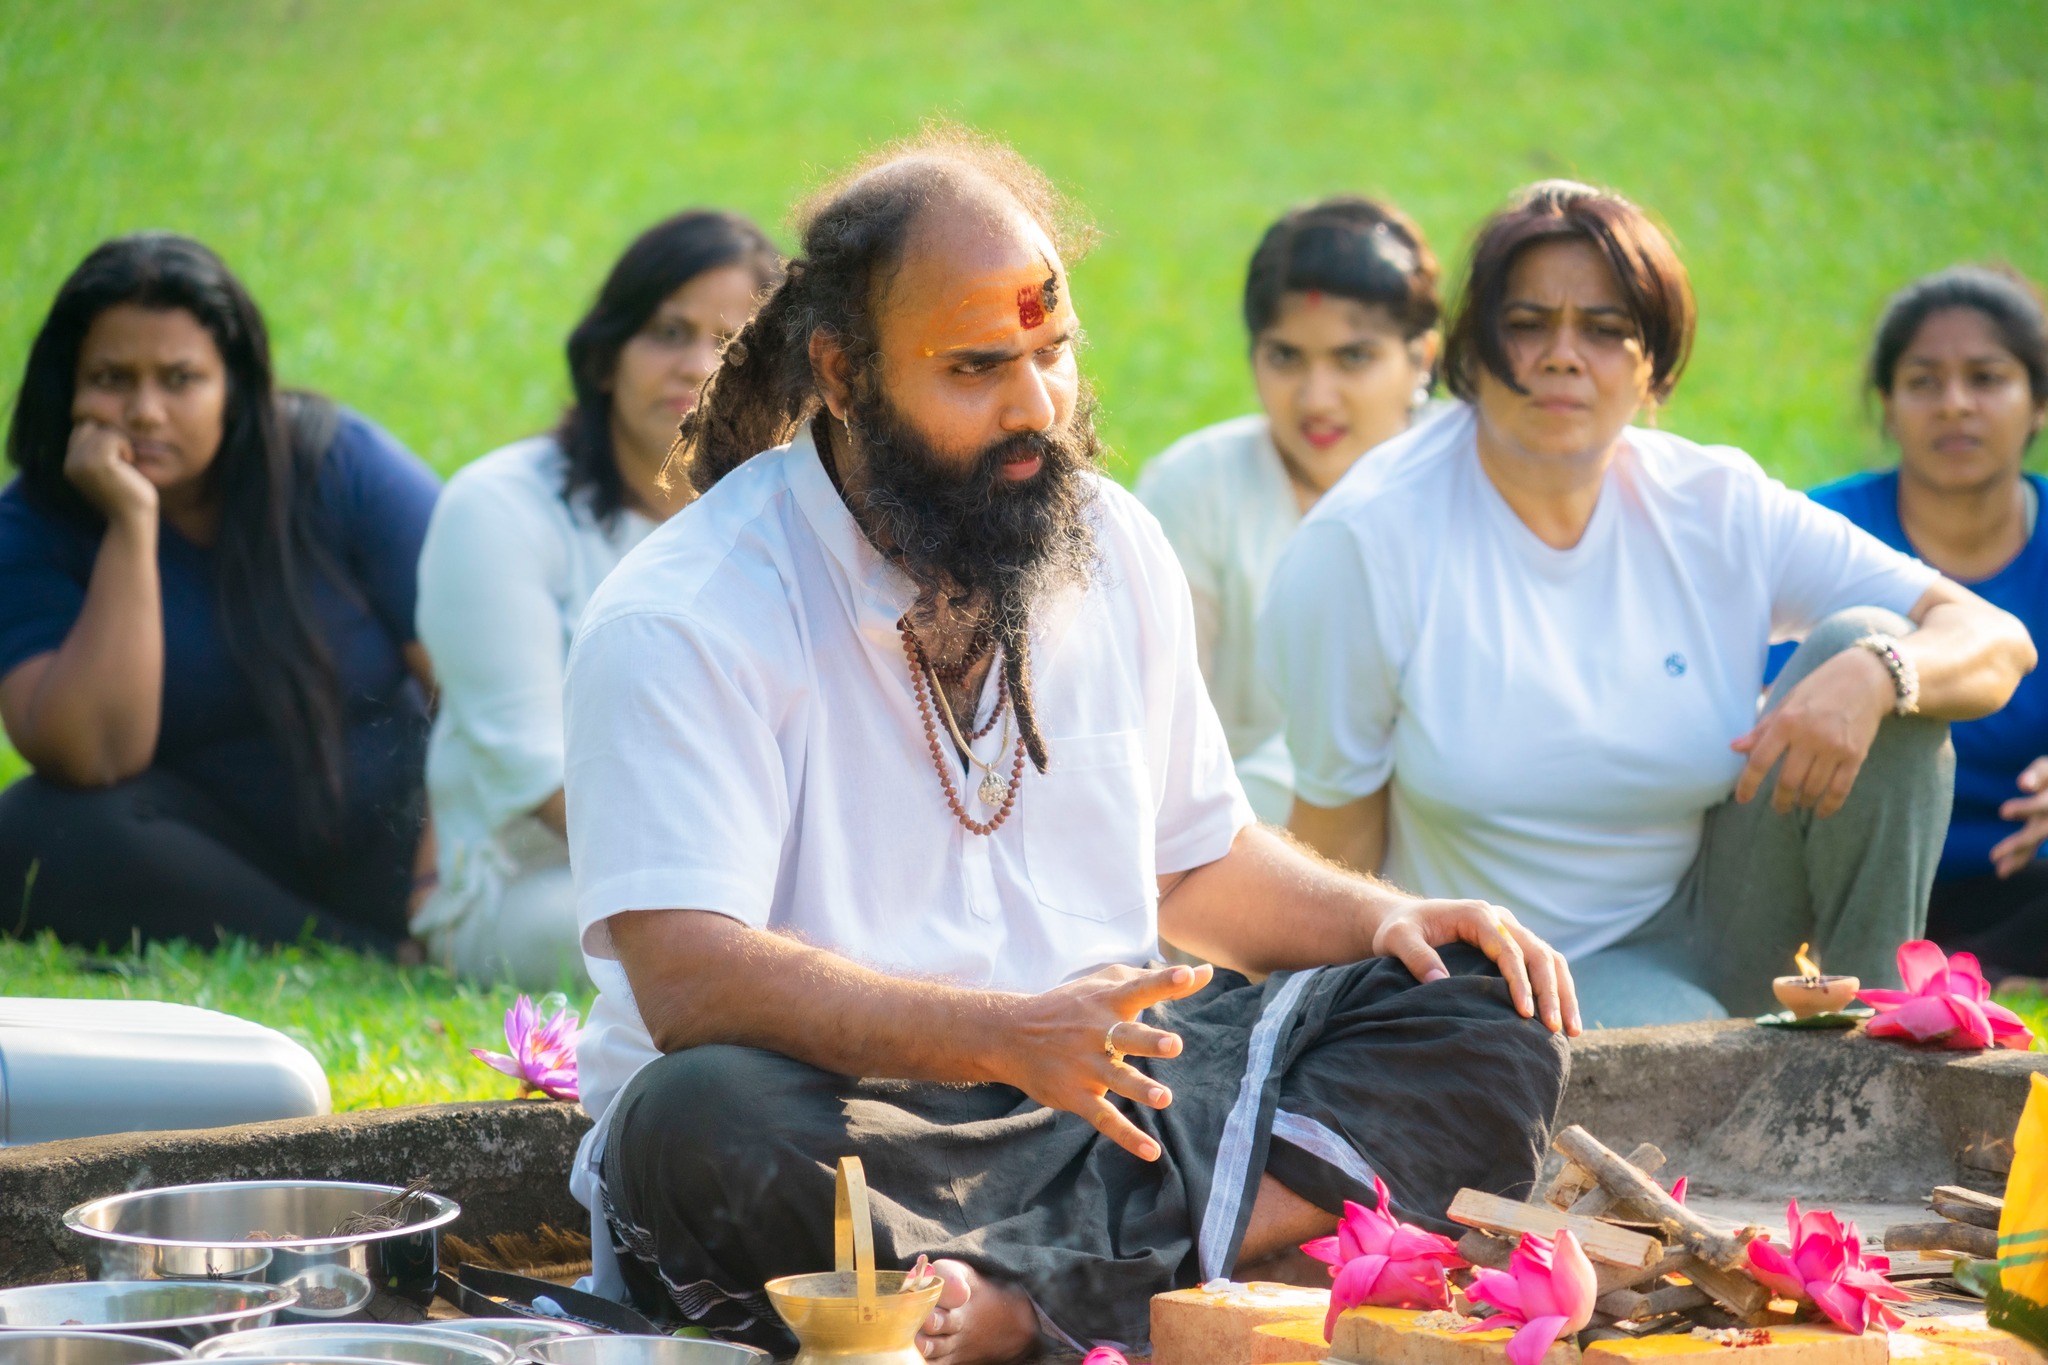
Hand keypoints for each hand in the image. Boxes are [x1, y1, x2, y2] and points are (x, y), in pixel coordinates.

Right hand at [64, 420, 156, 523]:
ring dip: (120, 441)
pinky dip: (125, 445)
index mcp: (70, 465)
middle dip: (108, 435)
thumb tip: (100, 424)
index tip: (116, 459)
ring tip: (125, 464)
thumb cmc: (129, 496)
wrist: (132, 520)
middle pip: (87, 425)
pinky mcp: (96, 462)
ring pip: (101, 429)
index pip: (81, 430)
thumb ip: (98, 452)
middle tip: (122, 459)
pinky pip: (112, 436)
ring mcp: (81, 462)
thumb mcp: (108, 471)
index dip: (102, 436)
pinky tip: (129, 464)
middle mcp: (70, 463)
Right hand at [998, 962, 1212, 1161]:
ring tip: (1163, 1098)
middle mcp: (1096, 1032)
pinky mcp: (1077, 1096)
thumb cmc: (1072, 1005)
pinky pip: (1104, 1119)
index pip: (1140, 988)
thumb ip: (1157, 980)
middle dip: (1150, 1042)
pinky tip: (1152, 1151)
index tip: (1186, 976)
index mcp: (1107, 1001)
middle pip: (1127, 1036)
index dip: (1163, 982)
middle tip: (1173, 1045)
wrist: (1011, 1034)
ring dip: (1139, 1088)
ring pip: (1116, 1079)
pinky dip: (1127, 1137)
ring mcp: (1086, 1066)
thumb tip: (1208, 973)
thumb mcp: (1107, 984)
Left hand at [1370, 898, 1580, 1035]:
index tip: (1525, 1014)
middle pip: (1540, 953)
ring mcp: (1510, 930)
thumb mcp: (1397, 940)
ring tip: (1571, 1031)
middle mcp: (1501, 919)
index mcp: (1477, 915)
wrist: (1401, 920)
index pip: (1509, 950)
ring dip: (1564, 993)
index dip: (1520, 982)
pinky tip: (1562, 1019)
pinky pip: (1544, 965)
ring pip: (1550, 959)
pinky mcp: (1513, 945)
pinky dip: (1557, 989)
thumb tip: (1438, 984)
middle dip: (1552, 992)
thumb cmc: (1398, 930)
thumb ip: (1416, 957)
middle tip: (1557, 1029)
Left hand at [1731, 647, 1891, 817]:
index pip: (1760, 760)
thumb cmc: (1819, 689)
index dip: (1748, 784)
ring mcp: (1834, 747)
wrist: (1865, 678)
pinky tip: (1821, 811)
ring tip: (1798, 804)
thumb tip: (1734, 748)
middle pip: (1788, 781)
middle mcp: (1809, 736)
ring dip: (1802, 802)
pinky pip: (1840, 789)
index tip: (1742, 799)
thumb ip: (1762, 730)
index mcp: (1786, 722)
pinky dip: (1829, 805)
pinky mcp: (1856, 755)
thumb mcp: (1785, 703)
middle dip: (1780, 799)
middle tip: (1778, 807)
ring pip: (1813, 788)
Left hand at [1992, 756, 2047, 877]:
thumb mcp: (2046, 768)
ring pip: (2035, 844)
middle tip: (1993, 856)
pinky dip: (2020, 859)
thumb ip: (2036, 775)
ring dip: (2018, 858)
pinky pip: (2031, 849)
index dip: (2025, 809)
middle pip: (2038, 833)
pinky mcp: (2043, 832)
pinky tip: (2003, 871)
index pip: (2041, 806)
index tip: (2003, 812)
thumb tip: (2023, 784)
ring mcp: (2047, 827)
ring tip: (1999, 872)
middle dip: (2018, 844)